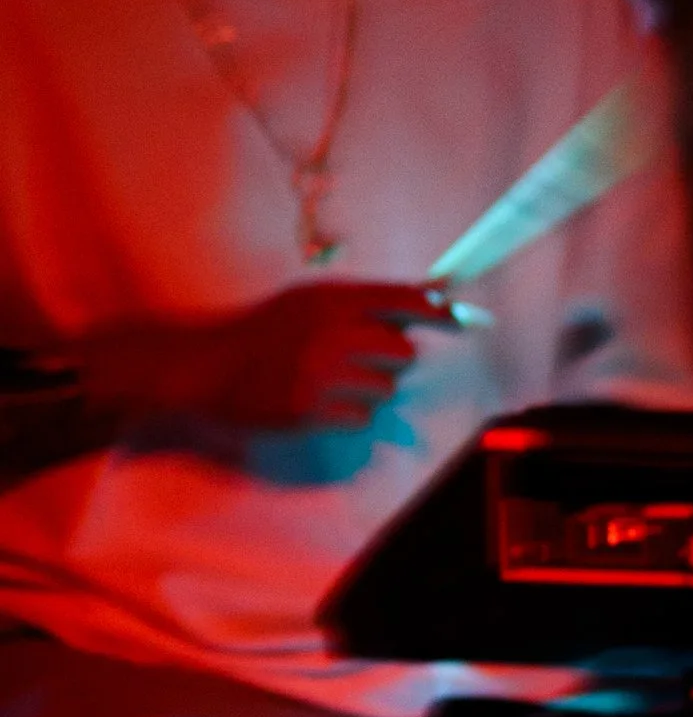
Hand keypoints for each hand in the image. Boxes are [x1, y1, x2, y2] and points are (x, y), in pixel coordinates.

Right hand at [77, 282, 453, 433]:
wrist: (204, 367)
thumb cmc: (263, 334)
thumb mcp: (307, 302)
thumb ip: (361, 302)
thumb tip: (428, 298)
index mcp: (328, 299)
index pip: (401, 300)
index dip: (438, 311)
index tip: (464, 322)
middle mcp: (326, 332)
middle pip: (403, 352)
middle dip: (390, 362)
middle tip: (359, 362)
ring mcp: (317, 373)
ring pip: (386, 388)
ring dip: (369, 390)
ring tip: (332, 383)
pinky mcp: (308, 410)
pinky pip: (363, 418)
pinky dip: (350, 416)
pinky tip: (321, 404)